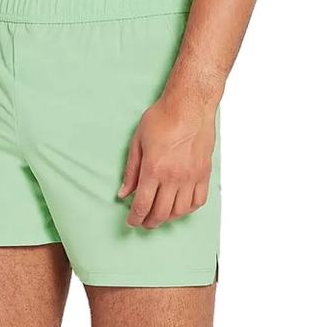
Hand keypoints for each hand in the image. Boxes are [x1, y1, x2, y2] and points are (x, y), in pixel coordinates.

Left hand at [118, 95, 216, 228]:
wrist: (191, 104)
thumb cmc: (163, 118)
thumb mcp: (138, 142)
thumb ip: (131, 171)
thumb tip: (123, 193)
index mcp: (154, 169)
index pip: (142, 205)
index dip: (135, 218)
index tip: (132, 222)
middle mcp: (173, 177)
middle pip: (160, 213)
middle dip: (149, 222)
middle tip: (144, 222)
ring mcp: (191, 176)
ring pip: (180, 211)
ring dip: (168, 218)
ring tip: (160, 215)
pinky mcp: (204, 173)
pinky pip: (198, 201)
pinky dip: (188, 209)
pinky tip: (179, 207)